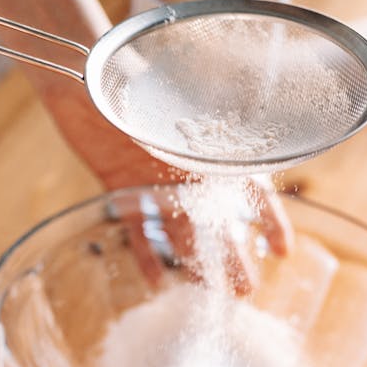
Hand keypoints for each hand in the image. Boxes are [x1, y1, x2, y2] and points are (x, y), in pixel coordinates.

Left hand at [0, 0, 292, 276]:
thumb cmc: (139, 75)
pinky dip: (143, 251)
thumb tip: (253, 153)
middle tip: (245, 292)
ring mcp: (155, 178)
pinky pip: (136, 225)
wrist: (83, 71)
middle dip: (233, 256)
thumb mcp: (187, 103)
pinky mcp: (120, 185)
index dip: (269, 220)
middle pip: (217, 219)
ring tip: (207, 294)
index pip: (252, 188)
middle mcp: (186, 166)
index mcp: (211, 146)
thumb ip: (215, 131)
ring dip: (194, 261)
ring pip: (180, 229)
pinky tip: (153, 279)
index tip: (283, 251)